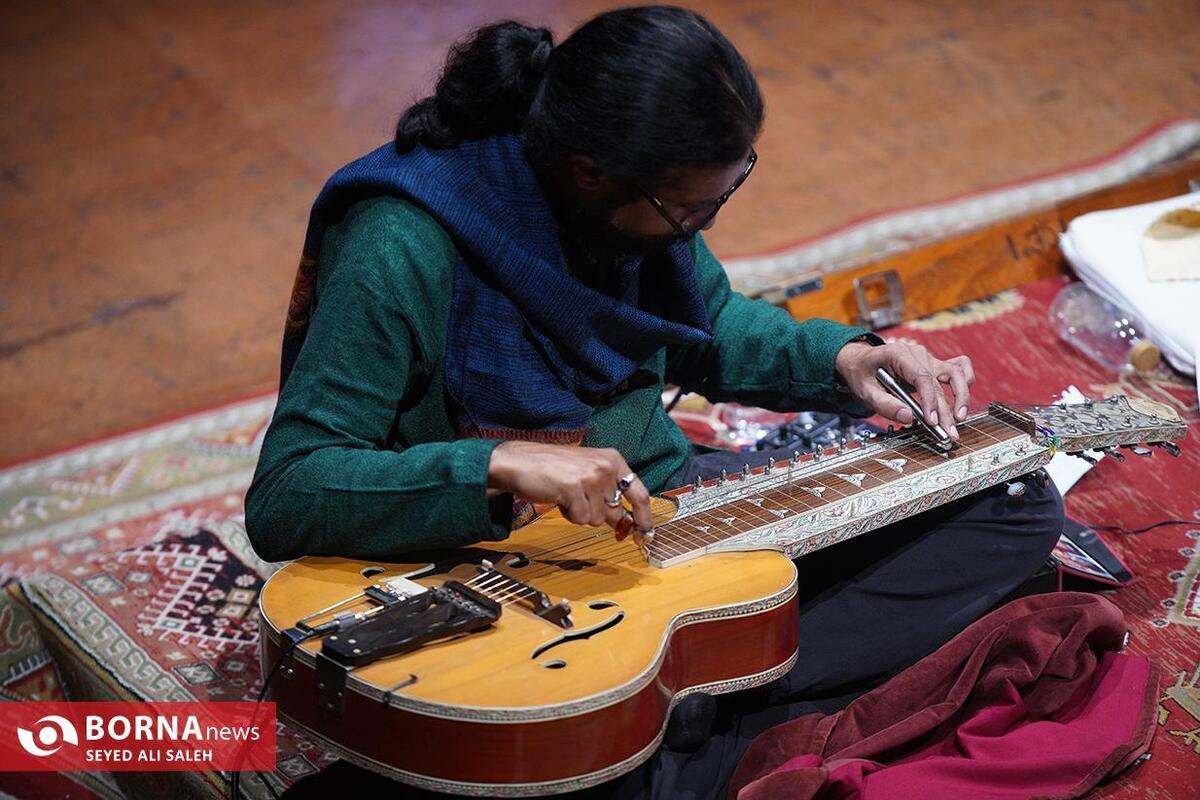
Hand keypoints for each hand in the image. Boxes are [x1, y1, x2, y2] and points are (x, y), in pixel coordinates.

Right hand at [486, 442, 653, 544]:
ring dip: (580, 514)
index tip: (644, 535)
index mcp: (613, 459)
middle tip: (580, 503)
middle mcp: (606, 466)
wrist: (519, 461)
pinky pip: (580, 519)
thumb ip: (608, 495)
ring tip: (566, 495)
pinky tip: (559, 498)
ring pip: (597, 519)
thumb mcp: (588, 474)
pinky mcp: (574, 488)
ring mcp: (591, 477)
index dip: (644, 518)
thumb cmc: (552, 469)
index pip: (640, 494)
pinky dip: (569, 515)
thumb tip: (627, 524)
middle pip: (616, 512)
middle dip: (599, 516)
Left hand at [834, 341, 974, 438]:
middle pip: (938, 381)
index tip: (932, 421)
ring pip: (955, 373)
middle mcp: (918, 354)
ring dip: (961, 396)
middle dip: (945, 410)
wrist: (861, 361)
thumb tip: (908, 417)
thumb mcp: (864, 389)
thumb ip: (884, 404)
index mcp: (898, 354)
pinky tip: (963, 399)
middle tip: (948, 433)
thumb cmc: (862, 373)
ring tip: (960, 419)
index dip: (929, 400)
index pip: (921, 376)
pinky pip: (959, 367)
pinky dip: (965, 380)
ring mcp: (929, 359)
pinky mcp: (935, 366)